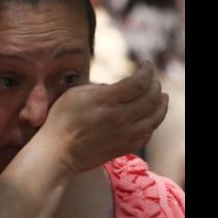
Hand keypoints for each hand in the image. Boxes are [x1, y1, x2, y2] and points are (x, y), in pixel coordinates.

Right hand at [38, 62, 167, 174]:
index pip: (139, 82)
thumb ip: (99, 87)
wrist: (56, 153)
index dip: (147, 71)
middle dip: (156, 84)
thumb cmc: (60, 121)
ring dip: (161, 104)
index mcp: (104, 101)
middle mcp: (118, 117)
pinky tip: (150, 118)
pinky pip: (147, 134)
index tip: (146, 65)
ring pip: (155, 117)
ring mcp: (123, 135)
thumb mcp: (74, 94)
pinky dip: (153, 123)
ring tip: (162, 97)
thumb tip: (116, 88)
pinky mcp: (124, 148)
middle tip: (153, 80)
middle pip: (152, 97)